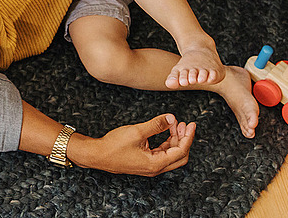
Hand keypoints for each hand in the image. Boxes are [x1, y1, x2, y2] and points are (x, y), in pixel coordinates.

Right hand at [71, 114, 195, 175]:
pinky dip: (166, 143)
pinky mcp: (145, 163)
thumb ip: (156, 125)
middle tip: (184, 124)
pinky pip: (162, 154)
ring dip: (175, 140)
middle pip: (179, 156)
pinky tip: (164, 132)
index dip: (188, 137)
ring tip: (174, 125)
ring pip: (171, 155)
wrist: (97, 155)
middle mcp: (155, 168)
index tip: (191, 124)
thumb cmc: (114, 145)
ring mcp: (150, 167)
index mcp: (156, 163)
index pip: (180, 151)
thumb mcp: (136, 132)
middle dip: (184, 139)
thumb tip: (171, 118)